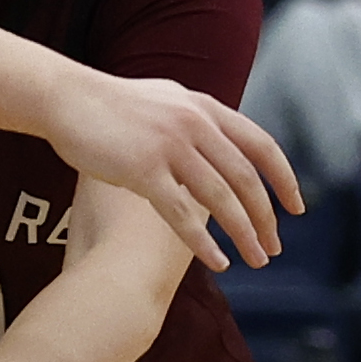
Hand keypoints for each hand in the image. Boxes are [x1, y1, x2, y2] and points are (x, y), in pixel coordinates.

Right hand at [41, 66, 299, 270]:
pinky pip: (181, 213)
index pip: (260, 145)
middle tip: (274, 247)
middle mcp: (194, 124)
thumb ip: (194, 121)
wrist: (64, 98)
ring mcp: (169, 145)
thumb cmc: (107, 106)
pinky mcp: (142, 169)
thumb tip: (215, 144)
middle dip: (265, 217)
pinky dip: (202, 242)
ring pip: (220, 197)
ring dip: (243, 233)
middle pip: (244, 177)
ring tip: (256, 260)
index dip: (282, 178)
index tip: (296, 207)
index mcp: (204, 108)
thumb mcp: (164, 101)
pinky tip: (216, 263)